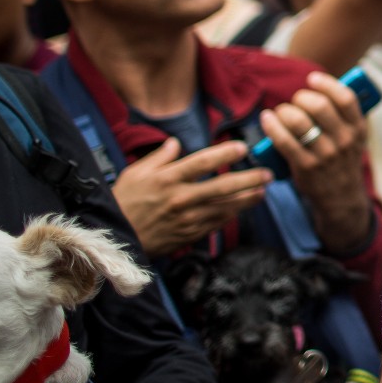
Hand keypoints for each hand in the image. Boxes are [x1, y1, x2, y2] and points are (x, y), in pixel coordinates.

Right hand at [111, 139, 270, 257]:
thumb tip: (176, 143)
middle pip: (222, 186)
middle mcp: (180, 198)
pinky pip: (216, 223)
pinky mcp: (189, 235)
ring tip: (263, 191)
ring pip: (225, 207)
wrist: (114, 239)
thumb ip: (159, 157)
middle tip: (267, 174)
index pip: (201, 162)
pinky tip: (244, 208)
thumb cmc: (123, 202)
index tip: (243, 148)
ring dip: (247, 199)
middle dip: (249, 179)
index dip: (224, 154)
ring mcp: (186, 219)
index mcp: (166, 179)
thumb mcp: (135, 173)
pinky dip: (232, 215)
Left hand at [258, 71, 374, 254]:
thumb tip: (318, 87)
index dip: (326, 83)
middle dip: (301, 98)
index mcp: (358, 128)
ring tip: (281, 112)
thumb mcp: (353, 138)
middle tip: (295, 102)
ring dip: (285, 111)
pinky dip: (272, 125)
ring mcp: (325, 155)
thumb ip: (342, 115)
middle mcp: (343, 140)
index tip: (312, 78)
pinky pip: (284, 141)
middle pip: (319, 106)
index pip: (346, 98)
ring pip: (299, 121)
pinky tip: (267, 118)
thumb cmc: (341, 160)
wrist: (341, 197)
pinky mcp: (305, 167)